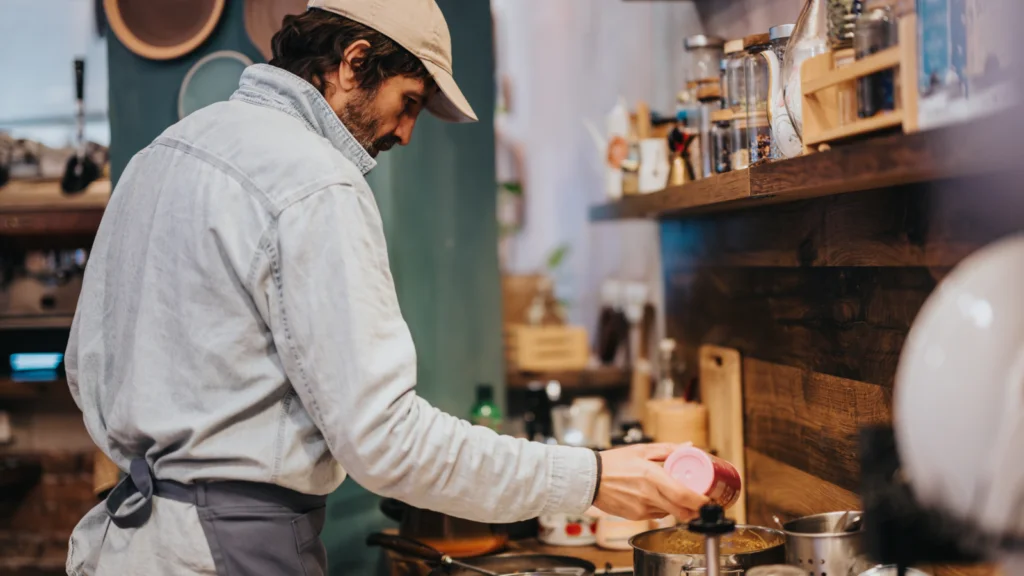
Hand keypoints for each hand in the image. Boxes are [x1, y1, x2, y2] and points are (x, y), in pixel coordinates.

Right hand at [593, 443, 707, 520]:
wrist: (588, 479)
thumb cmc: (613, 463)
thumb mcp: (641, 450)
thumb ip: (668, 449)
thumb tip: (689, 446)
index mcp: (651, 476)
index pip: (684, 494)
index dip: (701, 501)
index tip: (710, 500)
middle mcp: (648, 495)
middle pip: (682, 511)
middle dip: (695, 510)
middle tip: (701, 502)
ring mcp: (642, 508)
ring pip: (670, 513)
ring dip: (677, 507)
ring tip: (673, 493)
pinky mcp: (635, 516)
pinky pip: (655, 514)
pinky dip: (660, 507)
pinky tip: (653, 496)